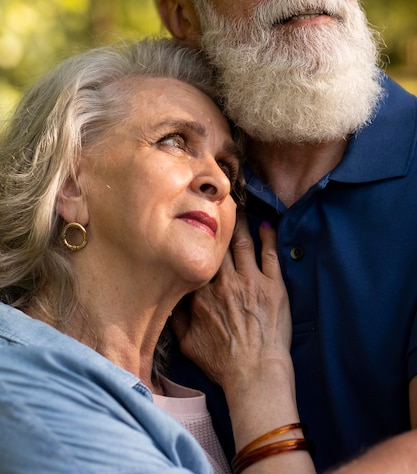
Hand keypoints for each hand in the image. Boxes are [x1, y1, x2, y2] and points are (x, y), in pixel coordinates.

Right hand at [172, 214, 291, 390]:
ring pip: (242, 242)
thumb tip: (168, 299)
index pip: (197, 258)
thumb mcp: (187, 344)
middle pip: (219, 244)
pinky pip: (270, 254)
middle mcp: (223, 281)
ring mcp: (249, 280)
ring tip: (239, 210)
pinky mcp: (273, 285)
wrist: (254, 374)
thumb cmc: (222, 363)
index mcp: (200, 293)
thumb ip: (175, 318)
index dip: (197, 241)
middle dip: (217, 224)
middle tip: (218, 209)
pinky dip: (268, 237)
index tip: (196, 228)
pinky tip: (266, 226)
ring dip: (240, 224)